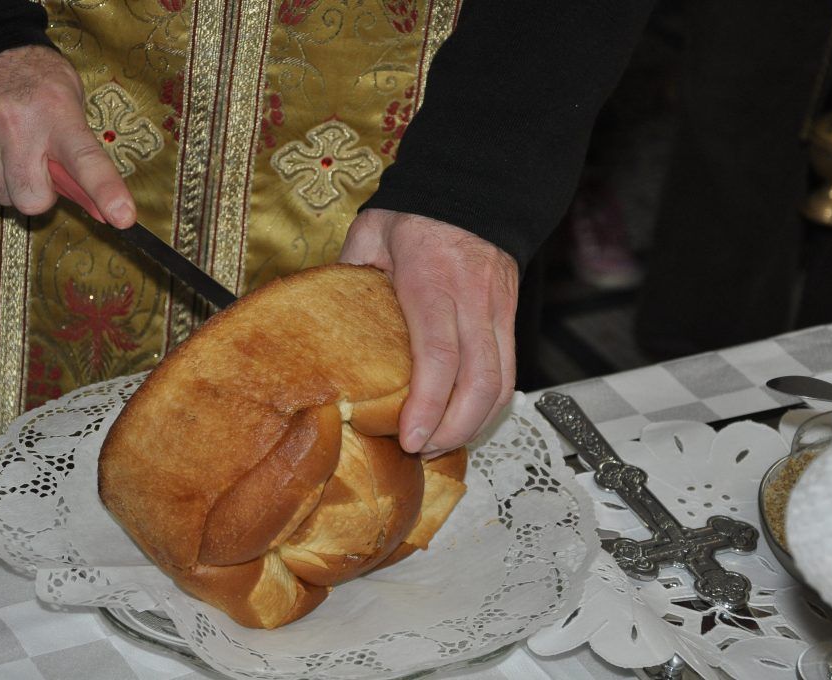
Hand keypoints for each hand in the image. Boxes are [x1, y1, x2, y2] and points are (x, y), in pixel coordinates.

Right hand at [0, 45, 135, 226]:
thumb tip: (106, 212)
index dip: (106, 191)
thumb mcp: (69, 103)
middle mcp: (15, 123)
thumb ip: (84, 155)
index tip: (122, 217)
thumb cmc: (33, 81)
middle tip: (39, 166)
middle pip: (33, 199)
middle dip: (40, 193)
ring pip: (4, 197)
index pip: (86, 161)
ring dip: (12, 182)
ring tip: (11, 147)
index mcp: (57, 112)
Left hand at [338, 208, 518, 454]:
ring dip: (475, 424)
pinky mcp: (511, 317)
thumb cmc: (417, 213)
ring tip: (441, 444)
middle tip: (423, 451)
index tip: (409, 438)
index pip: (438, 357)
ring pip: (502, 384)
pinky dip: (489, 405)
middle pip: (479, 382)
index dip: (427, 406)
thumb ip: (348, 276)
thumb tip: (320, 318)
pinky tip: (464, 420)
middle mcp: (473, 302)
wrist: (475, 186)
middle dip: (454, 429)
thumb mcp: (371, 235)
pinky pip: (509, 372)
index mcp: (431, 283)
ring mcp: (498, 311)